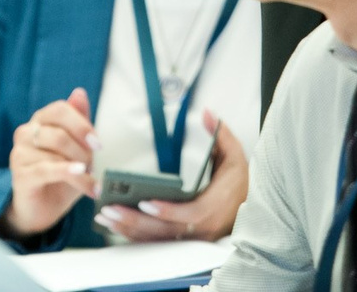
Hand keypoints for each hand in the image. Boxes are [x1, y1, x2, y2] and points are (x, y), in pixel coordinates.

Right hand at [3, 88, 100, 238]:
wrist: (43, 209)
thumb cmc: (61, 176)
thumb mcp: (77, 148)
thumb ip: (79, 121)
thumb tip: (79, 92)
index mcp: (40, 120)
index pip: (60, 109)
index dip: (81, 125)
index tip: (97, 143)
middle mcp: (25, 133)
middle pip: (60, 133)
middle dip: (82, 152)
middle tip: (92, 166)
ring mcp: (20, 154)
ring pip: (56, 154)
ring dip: (80, 168)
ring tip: (90, 180)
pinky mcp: (20, 175)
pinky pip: (48, 170)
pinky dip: (69, 173)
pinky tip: (83, 177)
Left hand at [98, 112, 249, 242]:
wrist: (250, 209)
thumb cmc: (238, 182)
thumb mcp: (234, 154)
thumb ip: (220, 133)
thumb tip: (207, 113)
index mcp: (215, 205)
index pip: (191, 214)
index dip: (168, 211)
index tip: (146, 202)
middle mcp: (203, 228)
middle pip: (167, 231)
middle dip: (137, 221)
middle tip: (111, 209)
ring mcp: (192, 238)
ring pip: (158, 240)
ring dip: (130, 230)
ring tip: (106, 216)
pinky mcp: (183, 241)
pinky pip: (157, 243)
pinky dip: (135, 236)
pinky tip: (116, 227)